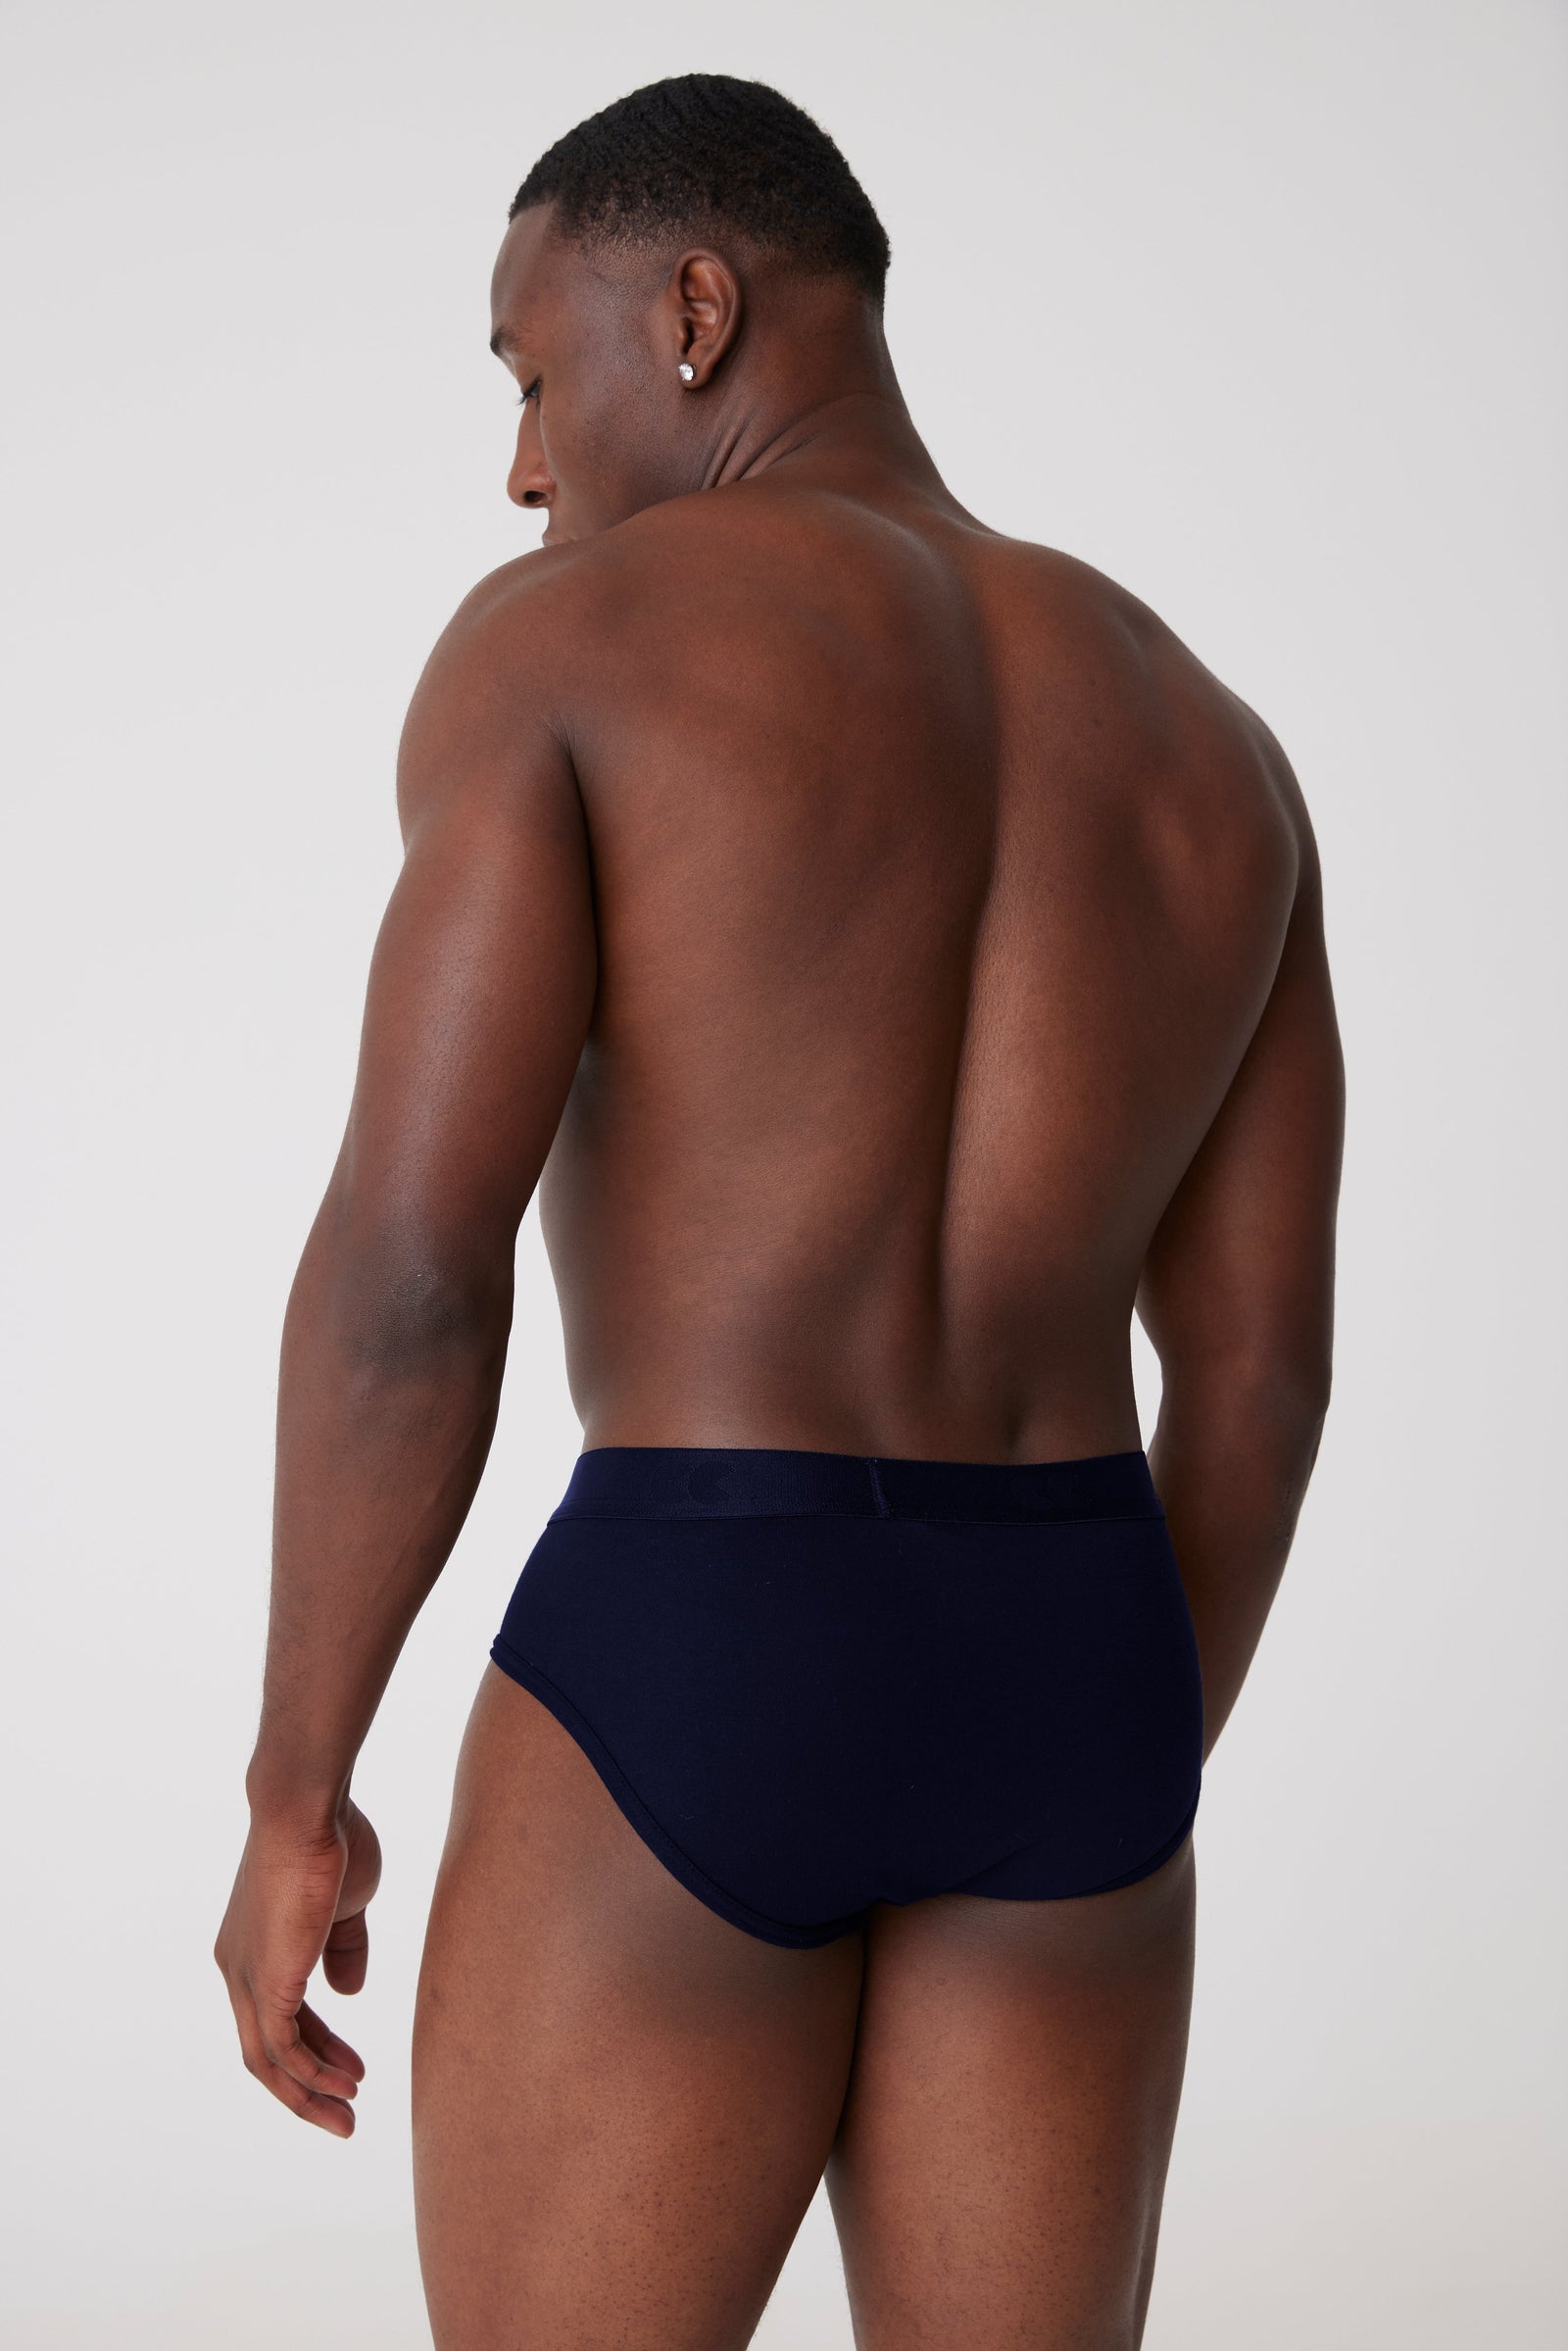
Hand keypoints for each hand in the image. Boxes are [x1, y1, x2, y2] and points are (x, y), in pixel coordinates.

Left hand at [214, 1797, 382, 2135]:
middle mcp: (238, 1969)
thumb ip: (344, 1948)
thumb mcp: (344, 1905)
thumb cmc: (330, 1838)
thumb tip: (348, 1992)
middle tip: (347, 2110)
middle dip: (308, 2086)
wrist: (307, 1807)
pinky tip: (344, 2084)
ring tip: (350, 2114)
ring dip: (311, 2092)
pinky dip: (312, 2073)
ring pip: (269, 2060)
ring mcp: (247, 1977)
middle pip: (266, 2050)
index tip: (351, 2068)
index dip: (316, 2047)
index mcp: (253, 1948)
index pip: (280, 2015)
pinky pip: (282, 2048)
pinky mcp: (265, 1981)